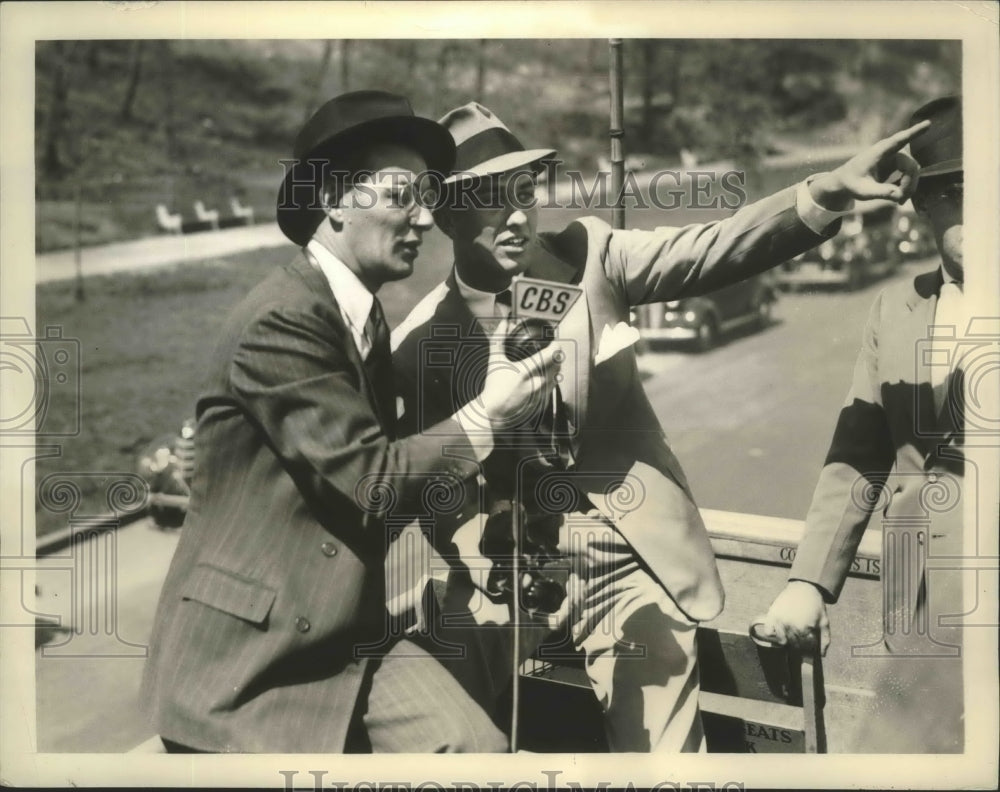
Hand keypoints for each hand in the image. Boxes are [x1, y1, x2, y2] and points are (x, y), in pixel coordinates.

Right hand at [478, 318, 561, 429]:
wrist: (494, 412)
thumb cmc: (494, 387)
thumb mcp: (495, 360)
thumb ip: (499, 338)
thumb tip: (504, 323)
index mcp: (527, 370)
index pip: (552, 354)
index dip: (556, 346)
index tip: (553, 343)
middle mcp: (538, 382)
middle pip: (558, 364)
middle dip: (556, 356)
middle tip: (550, 352)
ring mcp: (542, 394)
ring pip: (557, 377)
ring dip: (555, 369)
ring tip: (546, 365)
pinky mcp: (543, 404)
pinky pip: (552, 389)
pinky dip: (550, 382)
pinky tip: (540, 380)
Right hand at [750, 580, 829, 655]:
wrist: (804, 587)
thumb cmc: (815, 605)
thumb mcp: (824, 622)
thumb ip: (825, 640)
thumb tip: (822, 655)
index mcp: (805, 630)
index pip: (805, 648)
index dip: (808, 646)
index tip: (809, 641)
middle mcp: (791, 627)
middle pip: (794, 645)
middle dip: (799, 643)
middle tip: (801, 635)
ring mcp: (780, 622)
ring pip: (782, 641)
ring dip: (787, 639)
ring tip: (792, 632)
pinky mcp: (771, 616)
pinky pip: (768, 632)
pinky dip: (773, 633)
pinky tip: (779, 629)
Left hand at [809, 119, 930, 209]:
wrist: (846, 181)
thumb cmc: (852, 184)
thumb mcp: (863, 191)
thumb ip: (880, 193)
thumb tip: (899, 196)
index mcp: (879, 152)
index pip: (899, 140)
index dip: (914, 132)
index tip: (928, 124)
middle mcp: (890, 151)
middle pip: (911, 165)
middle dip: (910, 184)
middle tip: (900, 201)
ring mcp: (895, 156)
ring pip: (913, 170)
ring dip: (910, 186)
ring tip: (899, 201)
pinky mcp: (897, 163)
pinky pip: (910, 173)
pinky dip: (908, 186)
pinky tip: (899, 197)